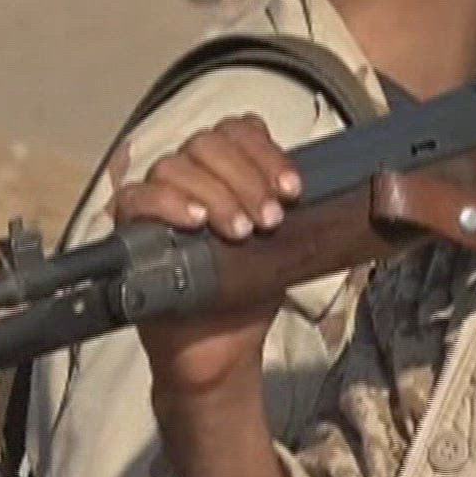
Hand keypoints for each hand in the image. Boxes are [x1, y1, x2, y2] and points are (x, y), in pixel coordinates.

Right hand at [112, 115, 304, 401]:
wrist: (224, 346)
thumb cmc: (251, 287)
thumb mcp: (286, 240)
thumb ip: (294, 206)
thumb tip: (343, 185)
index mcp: (227, 171)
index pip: (239, 130)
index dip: (266, 152)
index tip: (293, 190)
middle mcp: (189, 175)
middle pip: (208, 143)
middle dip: (246, 178)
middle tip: (270, 220)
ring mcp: (157, 199)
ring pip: (176, 166)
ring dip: (217, 194)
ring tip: (242, 233)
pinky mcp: (131, 229)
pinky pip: (136, 197)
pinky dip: (168, 203)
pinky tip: (196, 222)